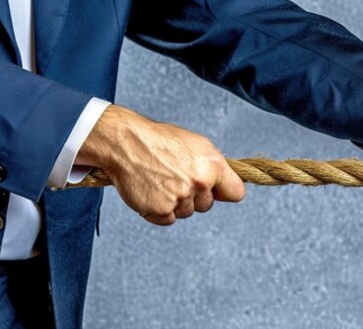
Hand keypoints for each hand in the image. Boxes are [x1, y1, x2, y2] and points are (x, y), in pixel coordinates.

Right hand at [75, 105, 245, 225]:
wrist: (125, 143)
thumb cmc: (160, 142)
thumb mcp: (198, 145)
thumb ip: (216, 167)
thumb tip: (227, 187)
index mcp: (214, 165)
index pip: (236, 193)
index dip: (224, 192)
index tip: (215, 190)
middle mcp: (200, 183)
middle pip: (207, 205)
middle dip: (195, 196)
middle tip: (175, 177)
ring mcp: (181, 198)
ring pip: (187, 212)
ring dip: (176, 202)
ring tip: (161, 181)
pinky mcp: (161, 210)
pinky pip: (169, 219)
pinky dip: (160, 210)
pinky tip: (152, 192)